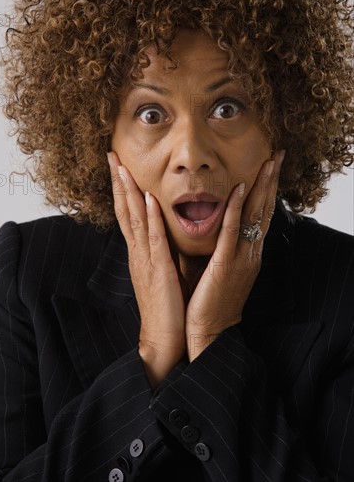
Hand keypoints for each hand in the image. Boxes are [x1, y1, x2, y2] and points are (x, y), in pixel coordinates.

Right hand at [107, 151, 186, 388]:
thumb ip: (160, 249)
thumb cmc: (166, 305)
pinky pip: (153, 240)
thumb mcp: (161, 271)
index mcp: (141, 252)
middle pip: (124, 210)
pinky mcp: (158, 270)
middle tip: (112, 155)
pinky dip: (149, 218)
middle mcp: (138, 252)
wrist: (164, 338)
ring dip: (129, 192)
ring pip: (134, 220)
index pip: (128, 214)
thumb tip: (162, 230)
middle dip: (118, 181)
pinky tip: (148, 199)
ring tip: (123, 167)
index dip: (123, 188)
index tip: (119, 165)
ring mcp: (146, 260)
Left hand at [185, 150, 285, 361]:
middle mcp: (252, 252)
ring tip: (268, 162)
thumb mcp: (224, 269)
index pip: (262, 215)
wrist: (210, 332)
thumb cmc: (212, 301)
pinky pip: (233, 232)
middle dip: (272, 180)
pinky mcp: (226, 265)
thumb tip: (218, 223)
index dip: (268, 189)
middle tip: (278, 154)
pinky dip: (237, 208)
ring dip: (262, 186)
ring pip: (255, 216)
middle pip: (265, 209)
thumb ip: (225, 245)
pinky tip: (239, 188)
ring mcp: (242, 258)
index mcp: (250, 253)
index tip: (271, 166)